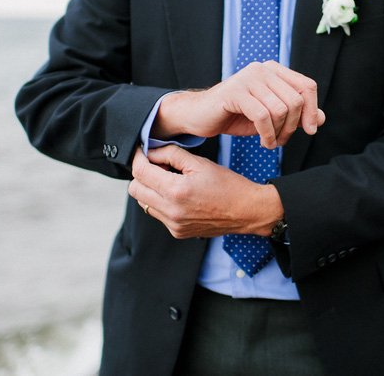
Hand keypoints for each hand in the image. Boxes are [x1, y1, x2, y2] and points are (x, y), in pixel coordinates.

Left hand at [128, 146, 283, 238]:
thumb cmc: (229, 186)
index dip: (138, 158)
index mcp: (176, 191)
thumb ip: (171, 154)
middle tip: (159, 166)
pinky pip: (158, 214)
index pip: (140, 172)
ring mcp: (173, 224)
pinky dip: (163, 203)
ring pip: (144, 203)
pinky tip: (181, 196)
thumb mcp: (200, 163)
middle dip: (142, 174)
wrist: (248, 211)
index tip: (142, 152)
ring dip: (151, 189)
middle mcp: (171, 211)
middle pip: (135, 190)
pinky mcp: (177, 232)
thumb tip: (151, 151)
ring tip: (172, 181)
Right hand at [151, 61, 325, 148]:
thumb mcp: (271, 117)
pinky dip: (268, 134)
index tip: (310, 130)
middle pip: (296, 100)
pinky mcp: (235, 91)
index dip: (313, 110)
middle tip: (282, 141)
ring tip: (271, 142)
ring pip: (281, 109)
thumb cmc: (237, 115)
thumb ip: (296, 115)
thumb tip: (321, 119)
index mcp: (274, 70)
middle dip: (293, 127)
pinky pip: (263, 116)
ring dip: (279, 133)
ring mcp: (248, 78)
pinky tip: (264, 143)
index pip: (307, 86)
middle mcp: (263, 69)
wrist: (200, 116)